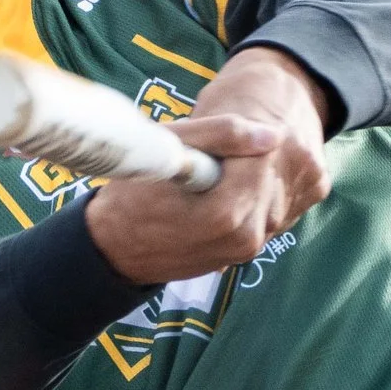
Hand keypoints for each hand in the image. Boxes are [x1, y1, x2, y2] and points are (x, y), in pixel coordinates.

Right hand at [84, 47, 330, 285]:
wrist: (118, 247)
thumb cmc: (134, 194)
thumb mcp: (167, 150)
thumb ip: (221, 135)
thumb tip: (272, 135)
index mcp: (228, 212)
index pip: (265, 156)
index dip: (247, 137)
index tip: (219, 137)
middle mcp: (247, 237)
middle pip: (272, 176)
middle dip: (253, 157)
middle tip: (215, 153)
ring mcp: (248, 250)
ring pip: (272, 194)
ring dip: (252, 176)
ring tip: (216, 170)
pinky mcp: (246, 254)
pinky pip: (264, 213)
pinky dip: (250, 195)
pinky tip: (222, 188)